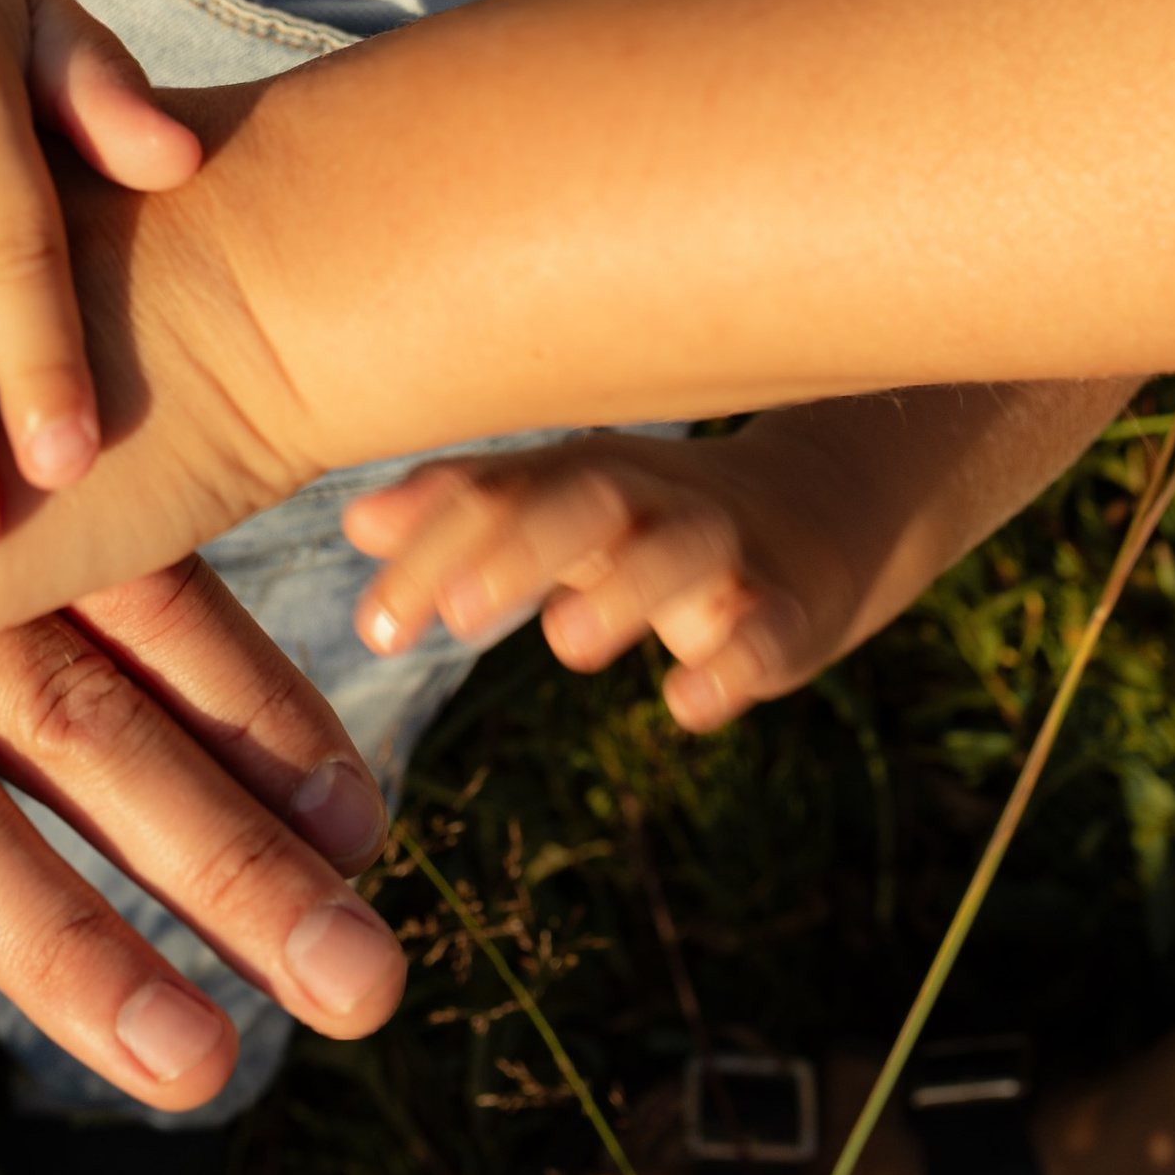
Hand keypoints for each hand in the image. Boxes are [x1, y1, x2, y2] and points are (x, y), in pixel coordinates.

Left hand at [340, 431, 838, 731]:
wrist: (820, 510)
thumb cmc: (648, 516)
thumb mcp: (557, 506)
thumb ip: (464, 513)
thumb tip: (354, 523)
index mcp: (579, 470)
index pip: (495, 491)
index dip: (430, 549)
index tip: (372, 629)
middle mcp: (649, 495)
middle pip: (583, 498)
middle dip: (517, 549)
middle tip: (456, 618)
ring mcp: (727, 547)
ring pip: (680, 550)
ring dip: (624, 590)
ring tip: (565, 645)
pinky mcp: (791, 608)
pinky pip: (768, 629)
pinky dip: (734, 662)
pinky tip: (689, 704)